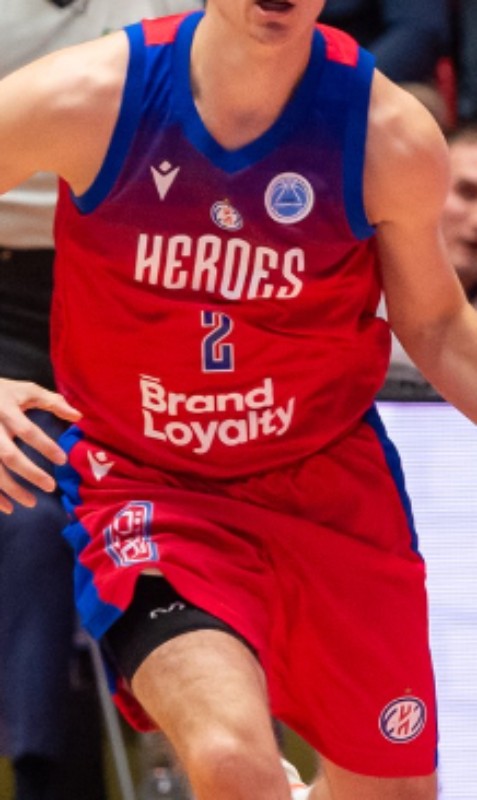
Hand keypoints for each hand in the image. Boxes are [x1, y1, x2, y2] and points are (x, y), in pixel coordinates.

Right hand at [0, 379, 80, 513]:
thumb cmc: (4, 392)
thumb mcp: (27, 390)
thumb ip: (52, 401)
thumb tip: (78, 416)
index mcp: (7, 410)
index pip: (27, 431)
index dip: (45, 446)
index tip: (63, 460)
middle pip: (9, 455)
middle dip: (30, 473)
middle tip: (51, 486)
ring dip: (11, 489)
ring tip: (31, 503)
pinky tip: (8, 507)